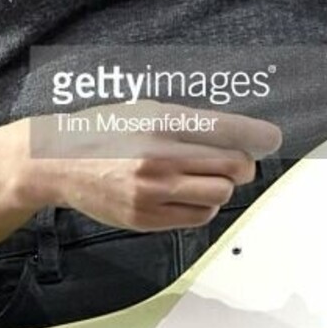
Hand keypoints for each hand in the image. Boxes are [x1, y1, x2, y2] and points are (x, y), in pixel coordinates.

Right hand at [35, 101, 281, 233]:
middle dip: (241, 164)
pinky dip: (203, 206)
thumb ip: (189, 122)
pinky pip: (198, 217)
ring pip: (220, 194)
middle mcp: (160, 156)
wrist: (56, 162)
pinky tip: (187, 194)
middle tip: (235, 161)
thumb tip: (237, 134)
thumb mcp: (146, 109)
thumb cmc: (103, 130)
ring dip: (221, 186)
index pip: (228, 129)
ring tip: (205, 177)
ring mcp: (153, 191)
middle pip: (233, 166)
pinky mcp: (146, 218)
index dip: (258, 136)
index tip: (270, 138)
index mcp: (162, 121)